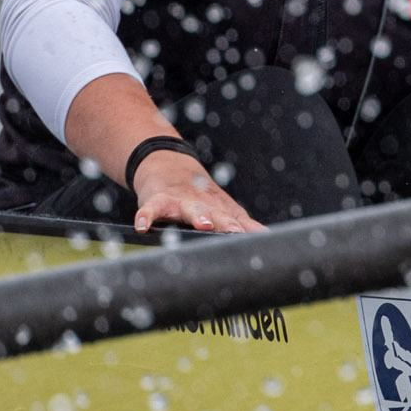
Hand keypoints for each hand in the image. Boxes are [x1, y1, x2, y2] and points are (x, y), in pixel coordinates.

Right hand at [130, 155, 263, 233]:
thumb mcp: (223, 208)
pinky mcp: (158, 199)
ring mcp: (181, 201)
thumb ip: (244, 224)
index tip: (260, 243)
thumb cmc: (201, 196)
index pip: (237, 222)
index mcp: (221, 210)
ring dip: (197, 215)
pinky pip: (150, 209)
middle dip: (227, 223)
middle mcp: (204, 205)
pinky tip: (142, 227)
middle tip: (236, 232)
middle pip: (218, 214)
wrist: (170, 167)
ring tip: (204, 225)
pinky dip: (146, 217)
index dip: (247, 232)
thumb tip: (268, 237)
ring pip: (190, 209)